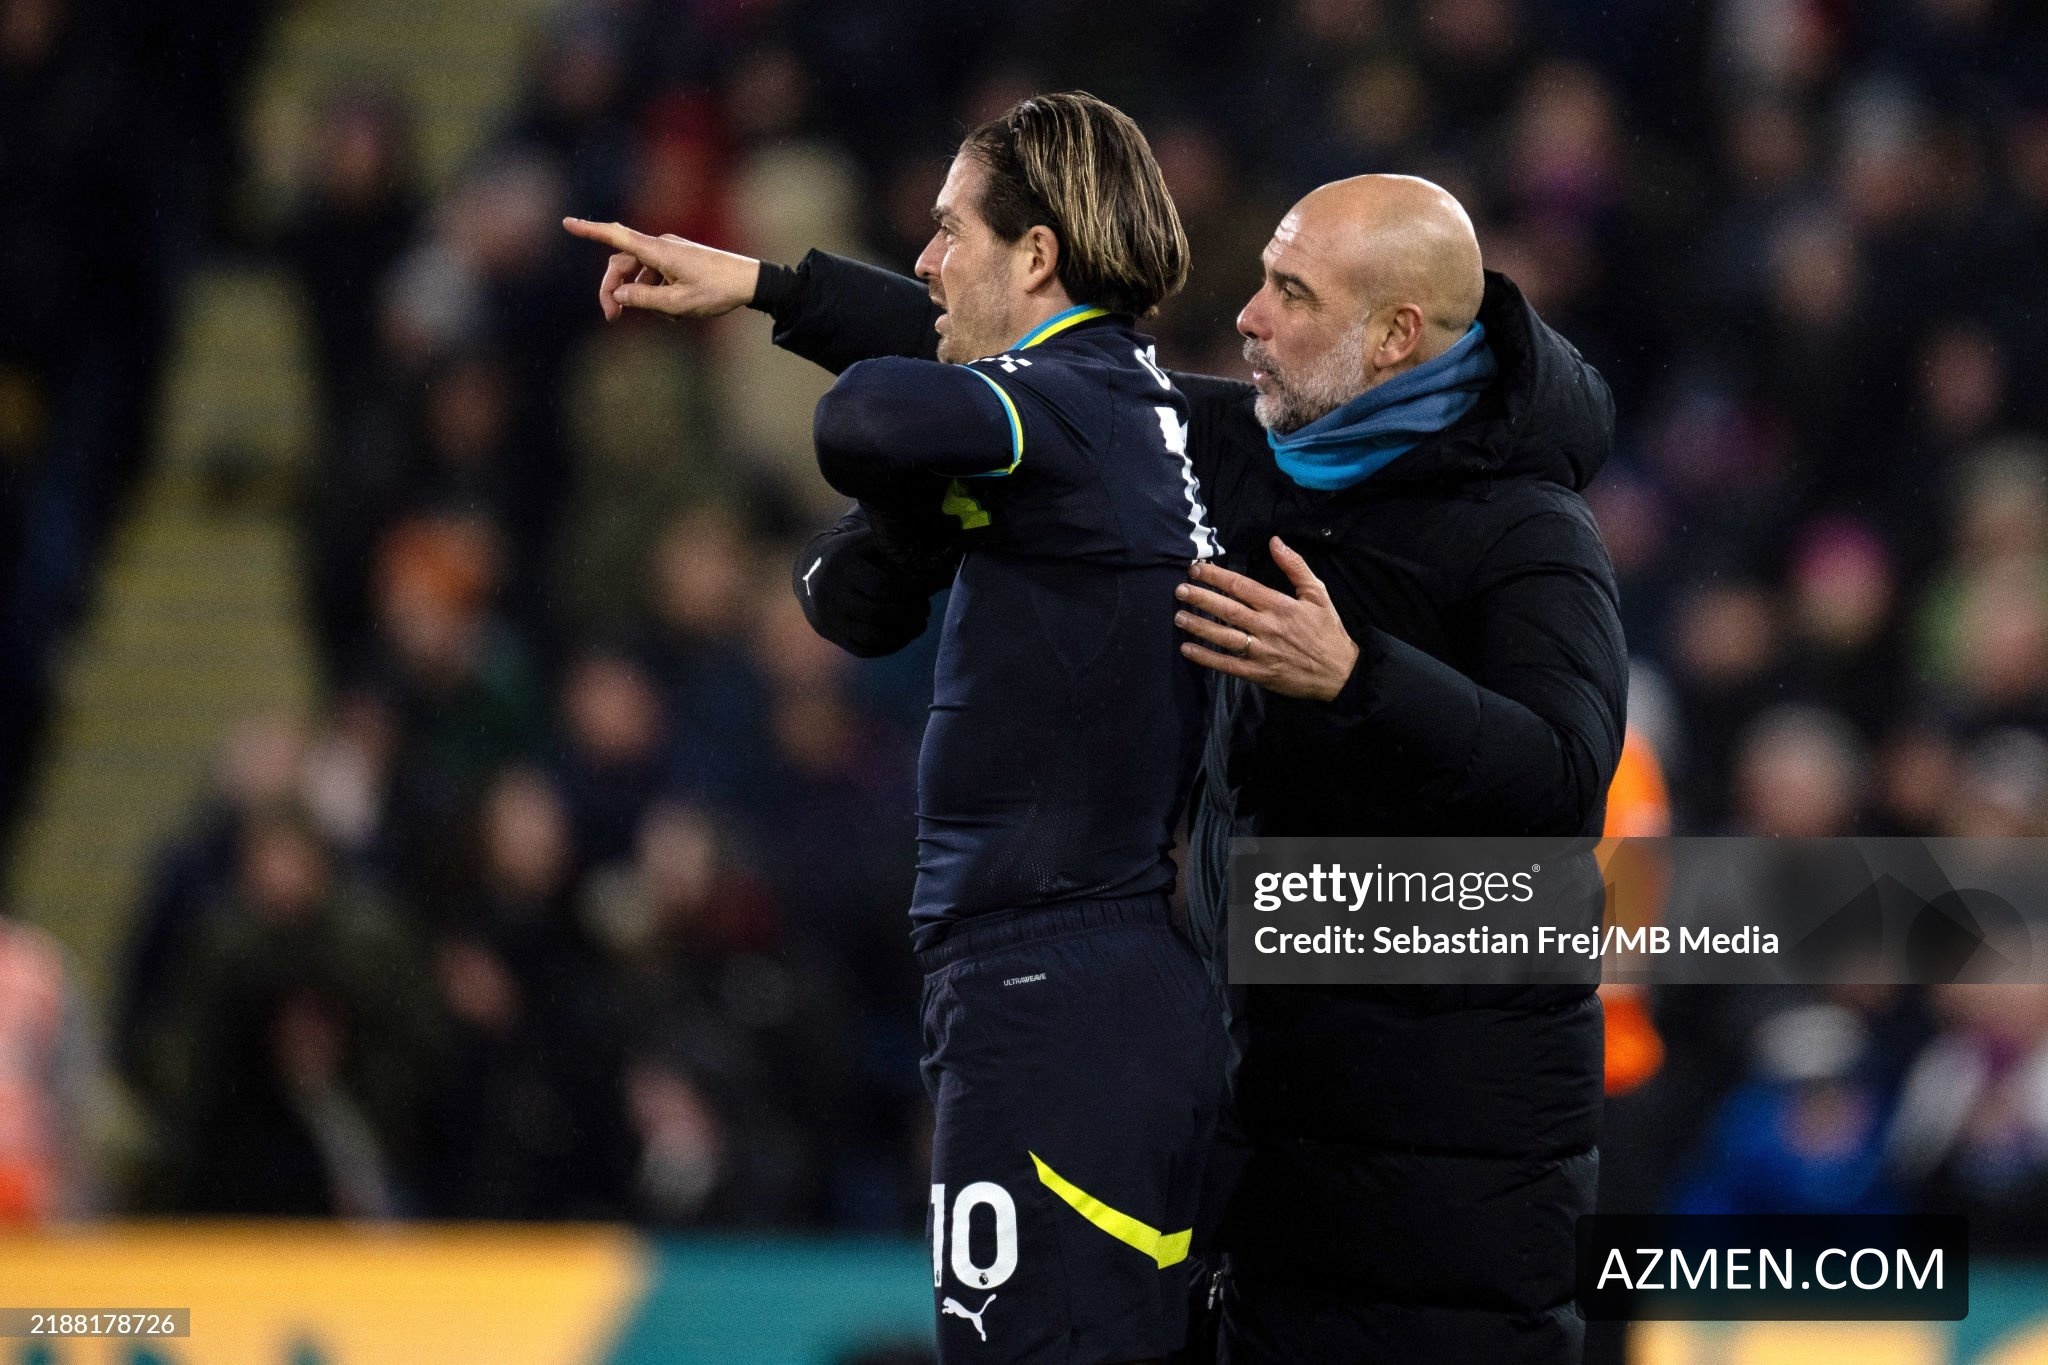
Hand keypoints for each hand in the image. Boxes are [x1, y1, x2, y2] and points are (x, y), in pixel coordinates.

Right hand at [562, 217, 759, 320]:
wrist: (752, 282)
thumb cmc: (717, 291)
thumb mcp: (677, 303)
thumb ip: (643, 299)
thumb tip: (618, 294)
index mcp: (658, 251)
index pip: (617, 237)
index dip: (590, 231)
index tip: (567, 224)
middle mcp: (661, 246)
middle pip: (623, 264)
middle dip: (614, 290)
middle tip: (612, 318)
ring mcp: (670, 252)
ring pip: (640, 273)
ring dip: (640, 296)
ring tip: (663, 318)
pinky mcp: (679, 260)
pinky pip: (657, 275)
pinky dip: (656, 292)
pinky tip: (673, 312)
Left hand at [1175, 537, 1359, 700]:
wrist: (1340, 673)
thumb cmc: (1327, 631)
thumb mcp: (1318, 593)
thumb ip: (1295, 566)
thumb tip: (1275, 541)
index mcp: (1280, 605)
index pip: (1241, 586)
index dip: (1216, 577)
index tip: (1196, 570)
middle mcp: (1267, 627)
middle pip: (1227, 609)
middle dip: (1201, 599)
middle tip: (1180, 590)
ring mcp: (1262, 651)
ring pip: (1224, 637)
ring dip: (1199, 626)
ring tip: (1178, 617)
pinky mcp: (1259, 673)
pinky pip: (1228, 665)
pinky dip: (1207, 658)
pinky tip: (1188, 650)